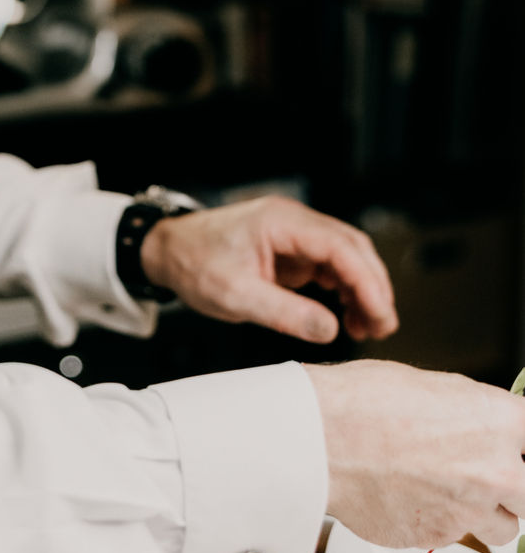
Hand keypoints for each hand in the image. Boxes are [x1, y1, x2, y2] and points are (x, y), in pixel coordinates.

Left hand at [140, 195, 397, 343]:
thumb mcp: (234, 295)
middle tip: (383, 326)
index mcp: (281, 222)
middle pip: (352, 249)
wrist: (168, 251)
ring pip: (346, 258)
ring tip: (368, 328)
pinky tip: (348, 316)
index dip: (367, 281)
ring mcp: (294, 234)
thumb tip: (329, 330)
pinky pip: (330, 266)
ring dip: (362, 290)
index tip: (380, 313)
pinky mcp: (292, 250)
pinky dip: (344, 290)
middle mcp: (294, 222)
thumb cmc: (194, 264)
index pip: (340, 247)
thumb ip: (283, 312)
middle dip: (373, 287)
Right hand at [304, 358, 524, 549]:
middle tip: (489, 476)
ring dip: (486, 514)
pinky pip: (452, 538)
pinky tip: (409, 497)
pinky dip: (438, 523)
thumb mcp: (433, 386)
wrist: (319, 440)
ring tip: (449, 492)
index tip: (518, 451)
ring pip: (504, 529)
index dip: (523, 447)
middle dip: (516, 488)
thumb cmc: (362, 403)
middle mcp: (493, 471)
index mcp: (498, 422)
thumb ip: (474, 413)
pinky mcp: (436, 538)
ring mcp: (467, 511)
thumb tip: (484, 425)